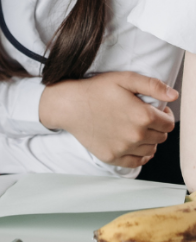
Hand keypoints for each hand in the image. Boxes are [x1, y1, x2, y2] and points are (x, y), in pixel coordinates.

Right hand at [39, 72, 177, 167]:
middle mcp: (136, 135)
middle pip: (161, 137)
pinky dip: (139, 155)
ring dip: (148, 141)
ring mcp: (124, 148)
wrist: (68, 105)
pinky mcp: (112, 156)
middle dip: (156, 127)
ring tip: (136, 129)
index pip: (169, 123)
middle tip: (143, 118)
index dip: (165, 115)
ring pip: (151, 150)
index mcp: (143, 116)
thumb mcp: (123, 79)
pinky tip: (133, 145)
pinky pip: (136, 162)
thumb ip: (152, 85)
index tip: (156, 110)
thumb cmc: (94, 90)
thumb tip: (174, 95)